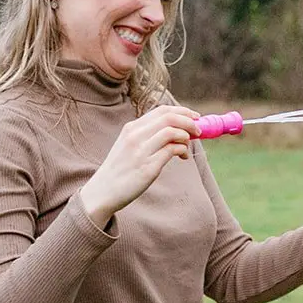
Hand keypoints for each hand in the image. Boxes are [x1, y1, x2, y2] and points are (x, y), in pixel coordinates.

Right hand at [79, 105, 199, 226]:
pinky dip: (182, 150)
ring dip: (187, 137)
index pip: (162, 110)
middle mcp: (135, 136)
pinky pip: (172, 151)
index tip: (195, 117)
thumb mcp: (129, 145)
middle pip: (170, 118)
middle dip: (189, 122)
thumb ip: (149, 135)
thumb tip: (179, 129)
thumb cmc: (121, 169)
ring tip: (187, 146)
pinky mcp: (148, 167)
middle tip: (199, 131)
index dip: (183, 111)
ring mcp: (141, 151)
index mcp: (131, 128)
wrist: (103, 191)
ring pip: (172, 132)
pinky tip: (182, 156)